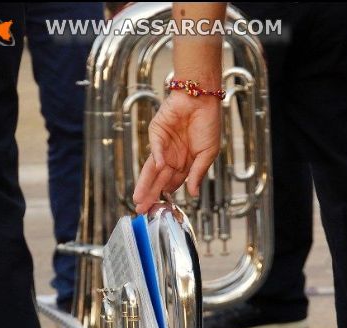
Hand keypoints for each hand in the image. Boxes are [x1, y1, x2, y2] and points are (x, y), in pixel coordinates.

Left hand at [132, 92, 221, 213]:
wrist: (201, 99)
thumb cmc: (208, 123)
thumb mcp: (207, 154)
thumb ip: (198, 174)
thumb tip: (193, 194)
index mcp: (185, 163)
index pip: (172, 183)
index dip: (165, 196)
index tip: (157, 210)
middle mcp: (172, 157)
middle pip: (159, 180)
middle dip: (151, 195)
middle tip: (141, 210)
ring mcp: (163, 146)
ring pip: (152, 169)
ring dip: (146, 184)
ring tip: (139, 199)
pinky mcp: (157, 132)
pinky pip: (156, 148)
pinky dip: (158, 158)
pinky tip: (159, 169)